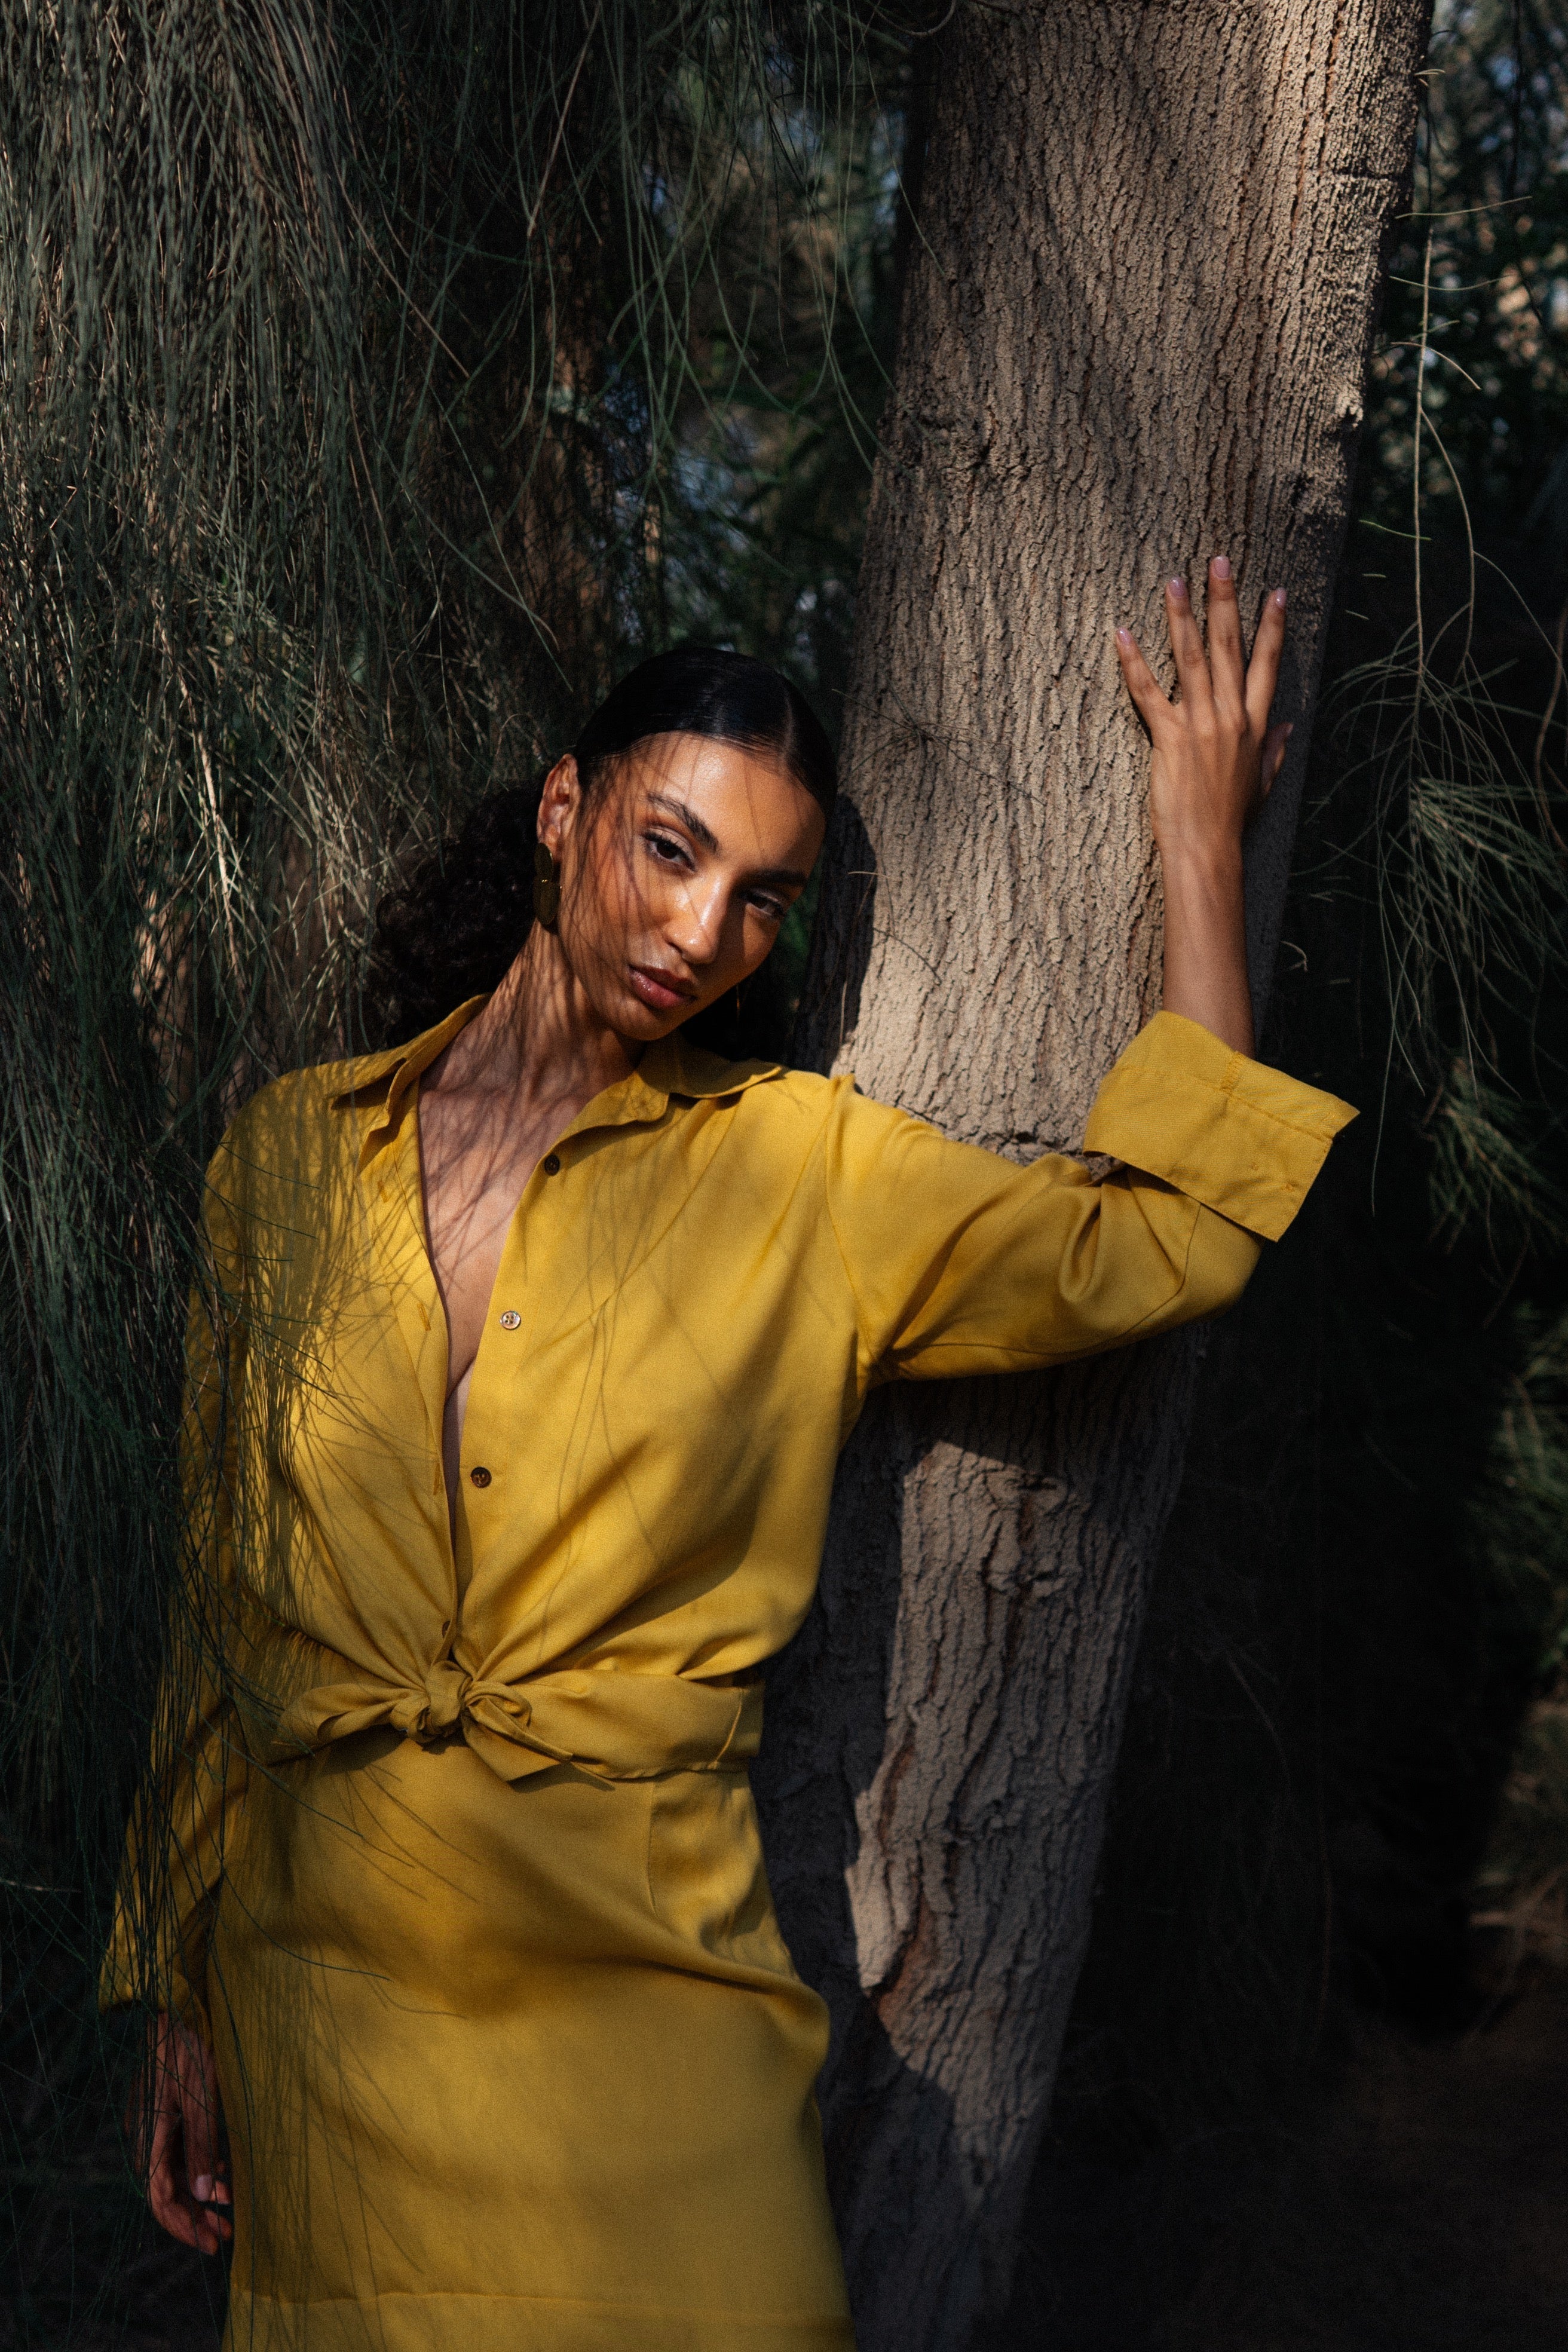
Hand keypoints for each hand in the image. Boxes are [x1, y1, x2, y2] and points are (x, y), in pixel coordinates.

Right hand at [132, 2012, 230, 2253]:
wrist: (177, 2007)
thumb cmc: (189, 2049)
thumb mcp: (200, 2098)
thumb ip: (202, 2147)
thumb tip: (204, 2195)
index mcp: (149, 2139)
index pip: (161, 2199)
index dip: (184, 2226)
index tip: (211, 2243)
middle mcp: (147, 2138)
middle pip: (168, 2191)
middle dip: (196, 2216)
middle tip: (226, 2234)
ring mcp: (156, 2126)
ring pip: (176, 2173)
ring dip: (201, 2194)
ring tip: (229, 2210)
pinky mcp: (167, 2113)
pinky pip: (181, 2152)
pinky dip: (201, 2167)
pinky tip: (223, 2174)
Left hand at [1114, 558, 1290, 862]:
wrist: (1207, 849)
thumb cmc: (1232, 821)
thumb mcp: (1263, 784)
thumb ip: (1275, 750)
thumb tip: (1290, 724)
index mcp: (1256, 724)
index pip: (1267, 664)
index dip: (1272, 627)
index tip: (1275, 592)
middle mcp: (1231, 716)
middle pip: (1229, 646)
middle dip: (1225, 600)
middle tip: (1218, 560)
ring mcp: (1200, 724)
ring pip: (1191, 658)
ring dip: (1182, 616)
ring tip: (1174, 580)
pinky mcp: (1169, 738)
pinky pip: (1148, 692)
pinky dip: (1133, 662)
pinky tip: (1122, 633)